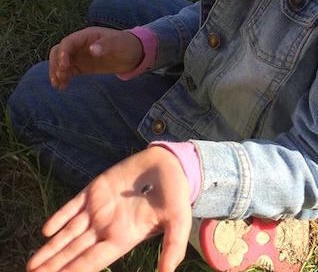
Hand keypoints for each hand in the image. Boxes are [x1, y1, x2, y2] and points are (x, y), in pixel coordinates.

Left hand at [26, 146, 191, 271]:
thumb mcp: (178, 220)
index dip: (73, 271)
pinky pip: (73, 205)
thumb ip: (173, 248)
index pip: (92, 261)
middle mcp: (107, 226)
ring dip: (51, 247)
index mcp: (123, 237)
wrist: (170, 162)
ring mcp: (99, 207)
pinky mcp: (96, 188)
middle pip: (75, 251)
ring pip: (69, 232)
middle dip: (54, 265)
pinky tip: (46, 230)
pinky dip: (59, 217)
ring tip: (32, 264)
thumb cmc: (176, 193)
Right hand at [49, 27, 143, 89]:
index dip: (63, 53)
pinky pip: (67, 70)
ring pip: (60, 61)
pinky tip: (62, 87)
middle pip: (59, 51)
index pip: (68, 42)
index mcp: (87, 36)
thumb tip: (92, 50)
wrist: (133, 54)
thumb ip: (106, 45)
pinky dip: (62, 77)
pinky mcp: (82, 66)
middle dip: (56, 63)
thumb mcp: (119, 43)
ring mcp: (79, 55)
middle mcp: (80, 44)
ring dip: (56, 71)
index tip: (64, 66)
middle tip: (61, 76)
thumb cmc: (127, 44)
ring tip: (59, 84)